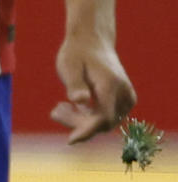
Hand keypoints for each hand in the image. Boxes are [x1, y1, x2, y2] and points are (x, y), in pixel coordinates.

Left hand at [51, 28, 134, 143]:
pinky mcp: (123, 100)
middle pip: (102, 122)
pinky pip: (106, 116)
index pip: (103, 118)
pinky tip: (69, 106)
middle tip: (55, 112)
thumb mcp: (69, 65)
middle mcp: (124, 94)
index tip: (70, 140)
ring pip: (104, 121)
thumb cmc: (77, 53)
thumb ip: (74, 84)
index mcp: (111, 86)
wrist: (92, 40)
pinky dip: (88, 115)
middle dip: (78, 123)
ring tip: (58, 108)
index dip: (87, 131)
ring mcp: (126, 98)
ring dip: (81, 120)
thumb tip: (79, 101)